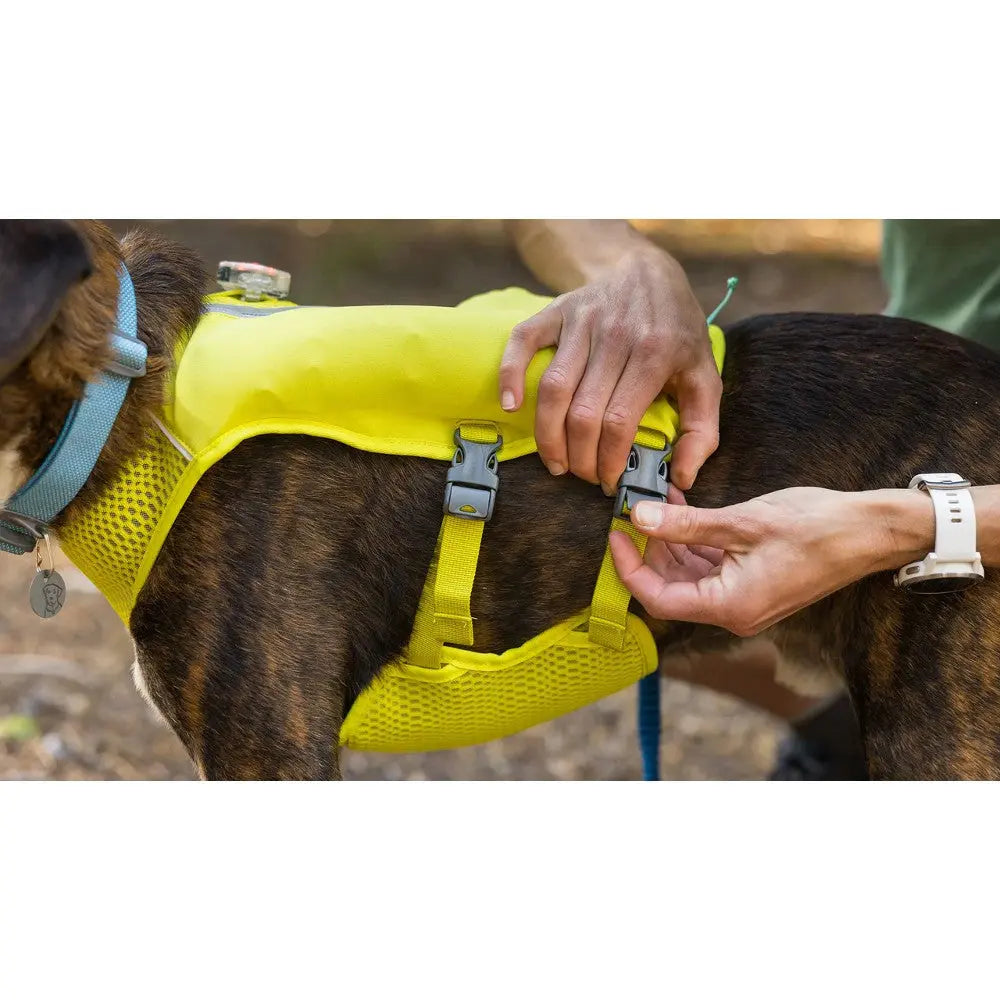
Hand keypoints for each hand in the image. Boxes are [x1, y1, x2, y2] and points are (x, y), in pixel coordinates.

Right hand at [498, 247, 719, 491]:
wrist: (647, 271)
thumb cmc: (676, 332)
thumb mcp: (704, 375)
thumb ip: (701, 431)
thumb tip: (681, 482)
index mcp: (655, 353)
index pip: (620, 422)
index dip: (609, 460)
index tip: (609, 481)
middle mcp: (616, 335)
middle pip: (583, 413)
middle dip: (579, 458)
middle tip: (583, 475)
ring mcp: (582, 321)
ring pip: (553, 389)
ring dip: (547, 436)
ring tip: (555, 462)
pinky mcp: (556, 311)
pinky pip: (523, 342)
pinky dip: (510, 375)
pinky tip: (511, 406)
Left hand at [609, 487, 934, 635]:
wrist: (871, 532)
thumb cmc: (816, 528)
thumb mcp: (742, 522)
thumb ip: (686, 524)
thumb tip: (640, 518)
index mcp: (729, 606)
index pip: (658, 599)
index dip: (629, 568)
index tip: (616, 535)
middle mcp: (733, 610)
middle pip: (670, 587)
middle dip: (648, 550)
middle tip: (633, 511)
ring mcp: (744, 598)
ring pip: (689, 573)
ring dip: (670, 540)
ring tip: (656, 500)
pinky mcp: (753, 581)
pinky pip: (711, 564)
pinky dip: (694, 539)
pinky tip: (682, 506)